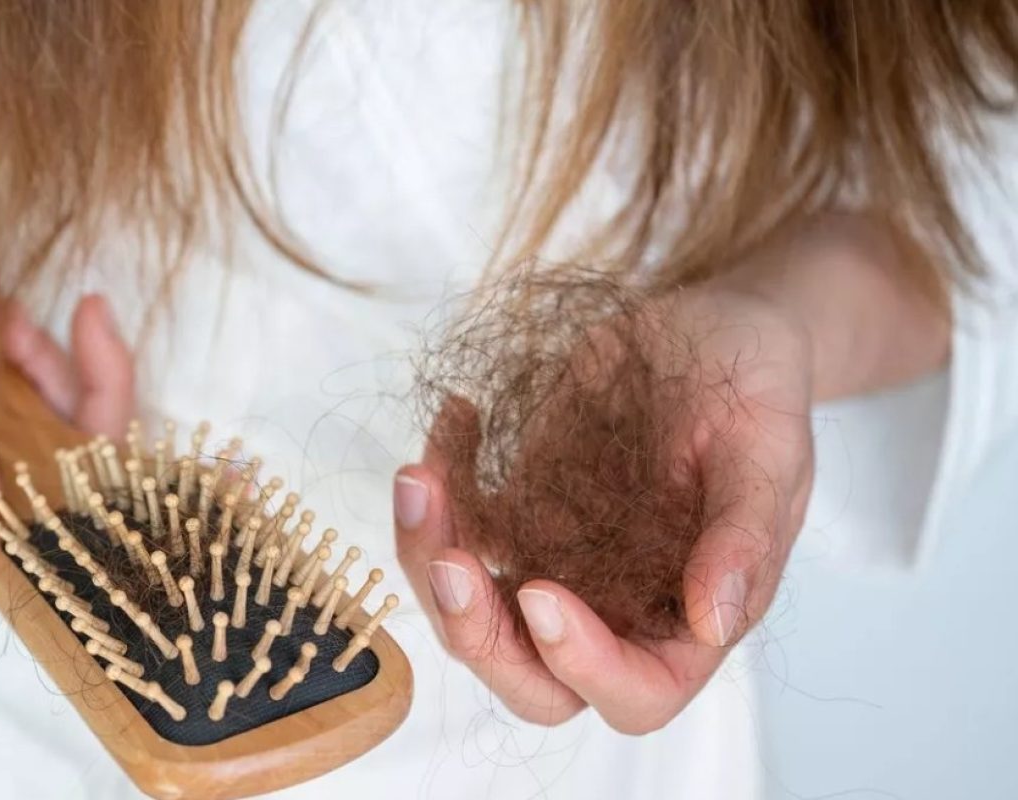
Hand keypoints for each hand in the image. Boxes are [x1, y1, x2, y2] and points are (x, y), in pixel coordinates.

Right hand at [0, 294, 133, 620]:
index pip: (46, 537)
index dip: (87, 455)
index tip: (86, 357)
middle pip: (72, 498)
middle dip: (69, 398)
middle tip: (24, 327)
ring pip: (69, 463)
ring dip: (53, 382)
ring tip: (9, 323)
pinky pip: (48, 445)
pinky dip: (42, 386)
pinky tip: (13, 336)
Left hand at [395, 286, 814, 732]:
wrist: (710, 331)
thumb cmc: (756, 390)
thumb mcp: (770, 451)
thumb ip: (744, 538)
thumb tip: (715, 622)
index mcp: (687, 620)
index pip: (635, 694)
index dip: (582, 666)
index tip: (541, 594)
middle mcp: (613, 610)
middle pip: (529, 677)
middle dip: (476, 635)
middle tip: (448, 561)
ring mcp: (555, 565)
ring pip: (470, 610)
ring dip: (428, 557)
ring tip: (421, 477)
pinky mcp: (516, 514)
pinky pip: (455, 529)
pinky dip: (435, 490)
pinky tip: (457, 417)